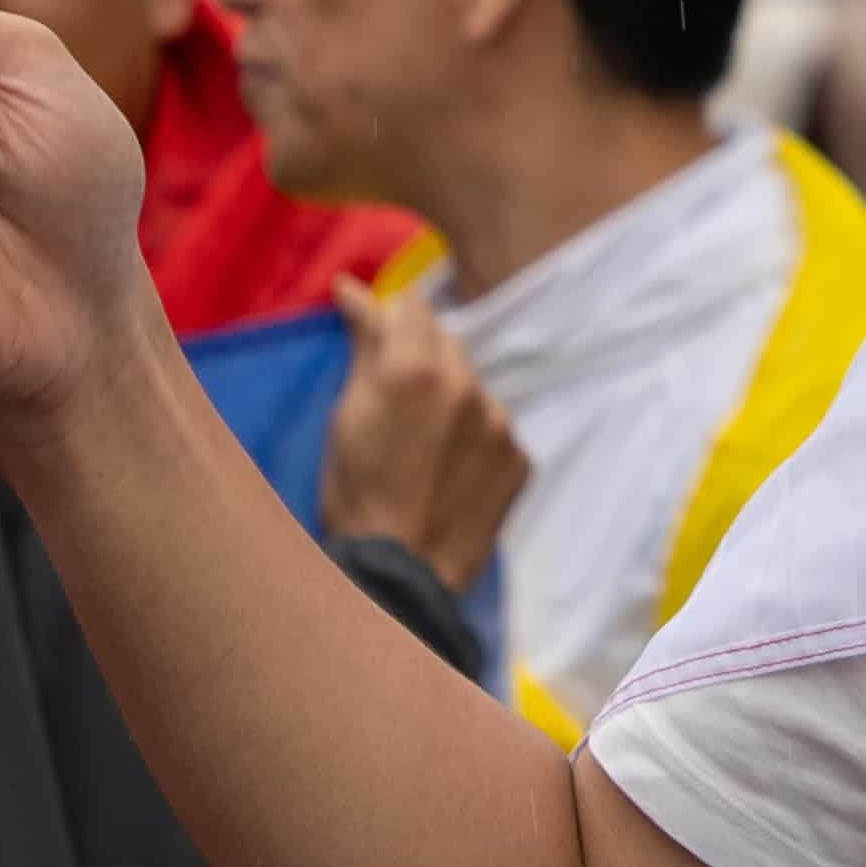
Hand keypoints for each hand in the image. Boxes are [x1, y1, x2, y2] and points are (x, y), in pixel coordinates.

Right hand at [320, 273, 531, 591]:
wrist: (401, 578)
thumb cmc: (354, 497)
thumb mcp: (344, 418)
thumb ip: (362, 347)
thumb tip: (355, 288)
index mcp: (414, 367)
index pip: (410, 307)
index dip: (389, 322)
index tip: (376, 342)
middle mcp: (466, 383)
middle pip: (445, 343)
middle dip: (420, 359)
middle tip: (395, 404)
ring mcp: (500, 421)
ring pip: (472, 386)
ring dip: (450, 399)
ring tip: (422, 448)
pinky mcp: (520, 457)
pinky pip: (494, 429)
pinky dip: (474, 439)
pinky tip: (449, 472)